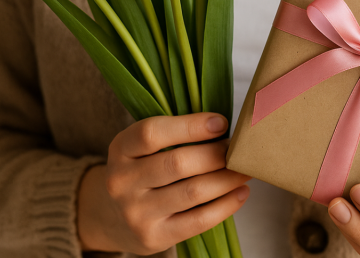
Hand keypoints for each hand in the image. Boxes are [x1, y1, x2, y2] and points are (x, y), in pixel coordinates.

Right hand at [77, 113, 250, 254]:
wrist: (115, 218)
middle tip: (238, 150)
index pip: (151, 133)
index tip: (221, 123)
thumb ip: (172, 134)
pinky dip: (226, 204)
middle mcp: (122, 181)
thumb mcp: (142, 148)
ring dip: (227, 178)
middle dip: (216, 154)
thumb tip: (222, 126)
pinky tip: (241, 192)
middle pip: (177, 163)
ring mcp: (136, 212)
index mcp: (120, 149)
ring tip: (244, 169)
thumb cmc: (142, 171)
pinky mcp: (154, 236)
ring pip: (193, 191)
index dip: (190, 126)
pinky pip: (198, 220)